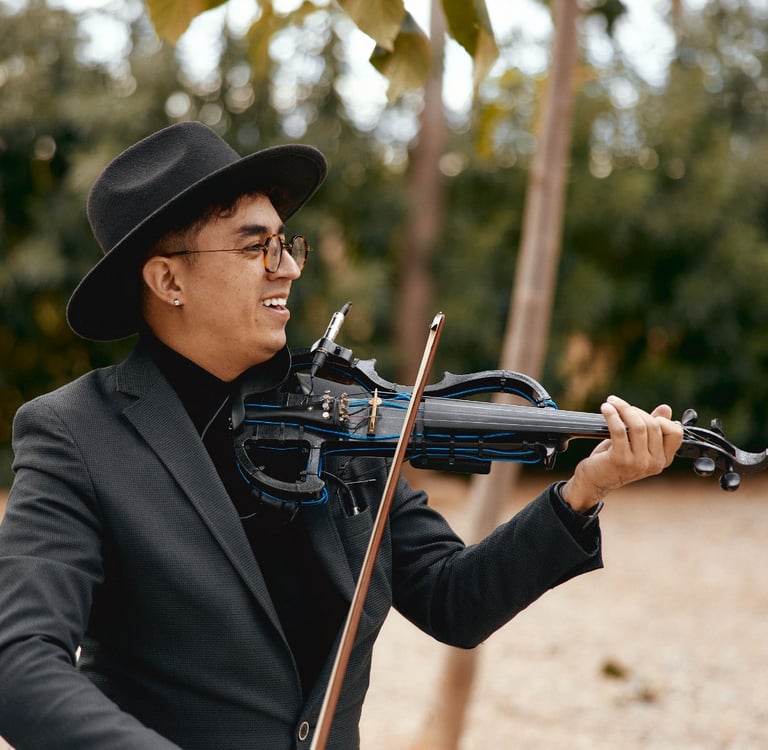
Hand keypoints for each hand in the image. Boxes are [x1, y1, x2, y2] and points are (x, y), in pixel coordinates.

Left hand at [560, 395, 682, 511]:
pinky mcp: (621, 460)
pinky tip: (606, 408)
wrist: (595, 479)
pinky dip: (612, 415)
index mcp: (663, 459)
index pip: (675, 433)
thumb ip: (652, 428)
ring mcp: (639, 463)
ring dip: (623, 409)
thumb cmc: (615, 459)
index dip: (661, 419)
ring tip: (611, 403)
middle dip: (634, 410)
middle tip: (618, 404)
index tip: (641, 414)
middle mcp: (654, 463)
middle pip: (653, 425)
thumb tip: (666, 409)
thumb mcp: (636, 443)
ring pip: (638, 426)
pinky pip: (619, 430)